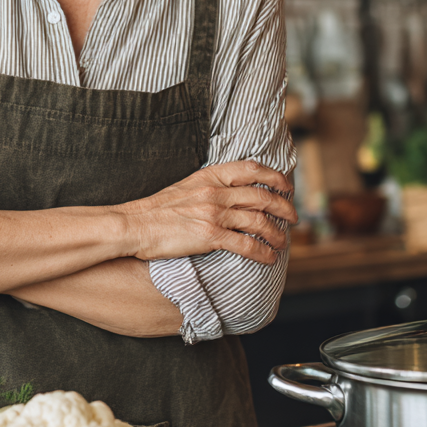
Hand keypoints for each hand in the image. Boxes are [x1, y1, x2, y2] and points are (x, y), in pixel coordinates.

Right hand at [114, 159, 295, 264]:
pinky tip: (269, 258)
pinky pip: (246, 245)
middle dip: (284, 208)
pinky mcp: (210, 236)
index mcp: (209, 176)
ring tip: (282, 243)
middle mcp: (215, 192)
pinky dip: (262, 252)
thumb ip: (209, 187)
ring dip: (276, 234)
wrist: (134, 224)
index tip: (286, 187)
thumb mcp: (185, 187)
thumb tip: (230, 195)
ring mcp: (213, 213)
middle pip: (262, 196)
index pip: (251, 169)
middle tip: (293, 217)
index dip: (274, 177)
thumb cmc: (155, 210)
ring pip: (259, 221)